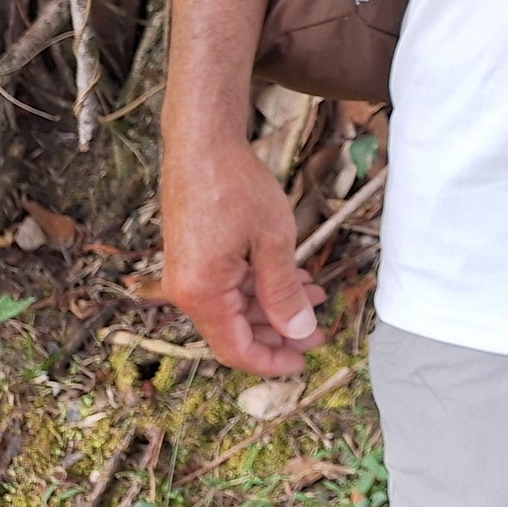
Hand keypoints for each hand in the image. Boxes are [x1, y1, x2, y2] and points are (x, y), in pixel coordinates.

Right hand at [160, 135, 324, 375]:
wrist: (202, 144)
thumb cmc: (236, 187)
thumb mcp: (273, 241)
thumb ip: (284, 292)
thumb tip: (299, 331)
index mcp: (202, 294)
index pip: (235, 350)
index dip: (271, 361)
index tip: (303, 362)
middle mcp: (187, 290)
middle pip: (236, 331)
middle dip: (281, 333)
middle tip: (320, 329)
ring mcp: (188, 274)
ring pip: (235, 307)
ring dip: (274, 307)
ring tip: (317, 297)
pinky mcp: (194, 257)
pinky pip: (228, 285)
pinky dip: (260, 286)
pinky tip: (294, 278)